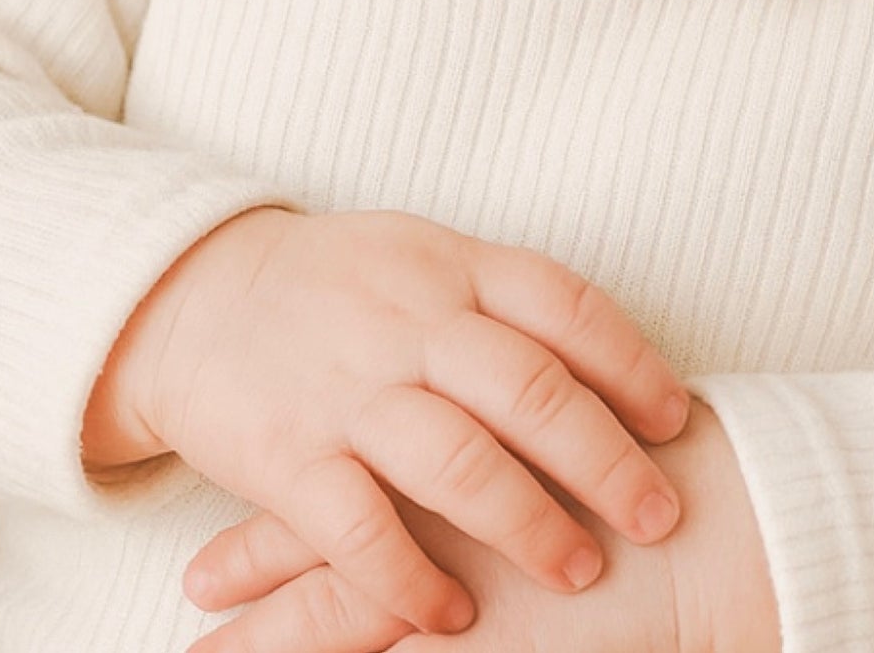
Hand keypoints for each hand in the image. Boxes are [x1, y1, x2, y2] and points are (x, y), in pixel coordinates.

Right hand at [87, 207, 690, 634]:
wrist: (196, 293)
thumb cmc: (340, 283)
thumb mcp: (429, 257)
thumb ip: (508, 300)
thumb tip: (617, 356)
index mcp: (455, 267)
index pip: (566, 308)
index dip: (632, 365)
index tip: (677, 421)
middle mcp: (411, 323)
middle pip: (529, 388)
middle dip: (603, 460)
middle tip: (658, 517)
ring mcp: (349, 390)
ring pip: (456, 459)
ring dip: (526, 524)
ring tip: (579, 571)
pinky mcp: (286, 457)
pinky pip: (358, 529)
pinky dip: (410, 578)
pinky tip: (453, 616)